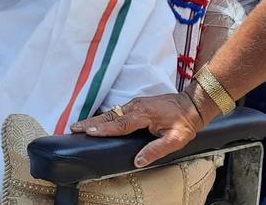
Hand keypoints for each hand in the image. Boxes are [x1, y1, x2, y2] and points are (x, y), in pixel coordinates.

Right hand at [69, 93, 206, 167]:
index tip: (88, 132)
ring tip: (80, 126)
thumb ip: (156, 150)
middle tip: (74, 128)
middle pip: (109, 116)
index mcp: (144, 115)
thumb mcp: (176, 140)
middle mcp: (136, 107)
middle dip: (91, 122)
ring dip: (94, 119)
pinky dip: (103, 117)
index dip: (104, 129)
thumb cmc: (184, 123)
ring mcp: (135, 104)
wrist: (191, 105)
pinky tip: (96, 121)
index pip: (120, 124)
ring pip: (111, 112)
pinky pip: (116, 111)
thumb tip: (138, 161)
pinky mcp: (135, 104)